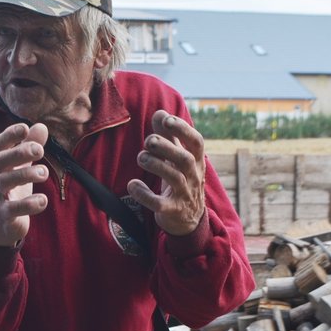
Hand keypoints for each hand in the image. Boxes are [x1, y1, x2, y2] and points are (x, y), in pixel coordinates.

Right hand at [0, 122, 49, 246]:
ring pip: (5, 182)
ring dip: (26, 175)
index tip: (24, 128)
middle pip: (0, 160)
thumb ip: (29, 147)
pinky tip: (43, 200)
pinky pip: (12, 209)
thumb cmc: (12, 191)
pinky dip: (28, 204)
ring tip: (44, 172)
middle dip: (19, 152)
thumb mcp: (21, 168)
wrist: (1, 226)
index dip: (9, 135)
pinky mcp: (4, 216)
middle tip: (40, 150)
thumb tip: (41, 126)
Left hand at [126, 110, 205, 235]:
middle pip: (185, 159)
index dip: (183, 129)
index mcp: (196, 161)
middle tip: (149, 141)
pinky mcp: (172, 211)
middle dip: (166, 147)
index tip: (166, 120)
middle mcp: (194, 177)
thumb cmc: (182, 179)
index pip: (197, 142)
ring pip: (174, 178)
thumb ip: (170, 136)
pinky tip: (133, 185)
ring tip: (141, 157)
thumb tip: (159, 112)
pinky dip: (144, 195)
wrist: (189, 219)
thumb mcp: (178, 158)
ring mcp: (184, 195)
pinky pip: (159, 204)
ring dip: (155, 165)